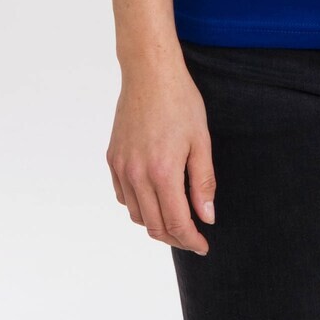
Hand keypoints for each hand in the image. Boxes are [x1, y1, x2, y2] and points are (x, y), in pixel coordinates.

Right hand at [106, 53, 216, 254]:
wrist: (149, 73)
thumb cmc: (180, 101)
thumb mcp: (201, 140)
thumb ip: (203, 182)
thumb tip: (206, 217)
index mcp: (162, 172)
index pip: (175, 222)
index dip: (190, 240)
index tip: (203, 245)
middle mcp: (137, 174)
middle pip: (153, 225)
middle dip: (175, 237)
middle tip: (192, 236)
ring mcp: (121, 167)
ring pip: (136, 214)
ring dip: (155, 223)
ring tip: (175, 218)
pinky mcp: (113, 158)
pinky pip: (123, 196)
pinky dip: (138, 205)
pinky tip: (153, 197)